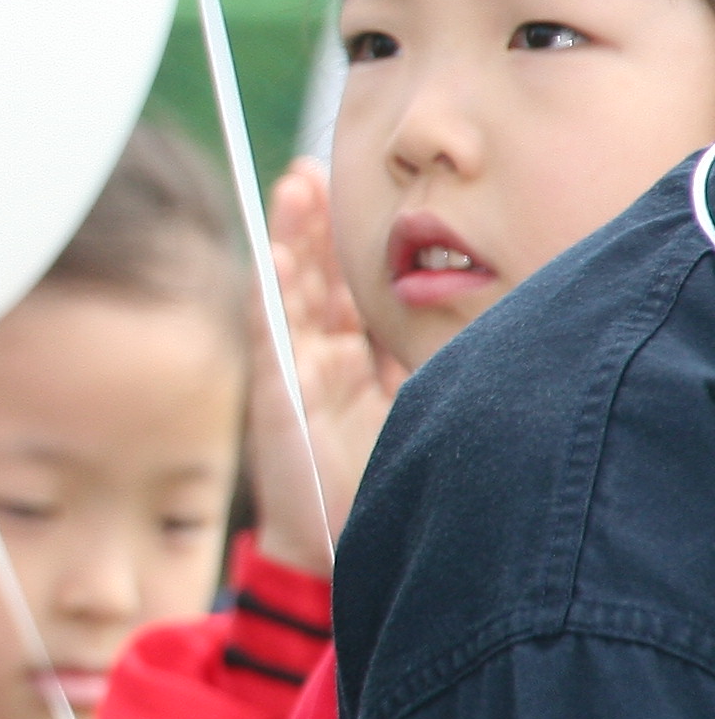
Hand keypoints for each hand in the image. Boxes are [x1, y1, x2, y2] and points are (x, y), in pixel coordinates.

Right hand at [250, 160, 401, 572]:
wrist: (343, 547)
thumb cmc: (384, 485)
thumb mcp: (416, 409)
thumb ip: (413, 363)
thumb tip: (449, 311)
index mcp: (357, 364)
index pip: (350, 288)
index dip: (345, 242)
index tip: (346, 192)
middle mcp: (323, 361)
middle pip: (315, 278)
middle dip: (311, 224)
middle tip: (311, 170)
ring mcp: (296, 374)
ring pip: (291, 292)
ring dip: (290, 239)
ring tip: (293, 188)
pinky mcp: (277, 395)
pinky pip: (271, 334)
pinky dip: (270, 293)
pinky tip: (273, 256)